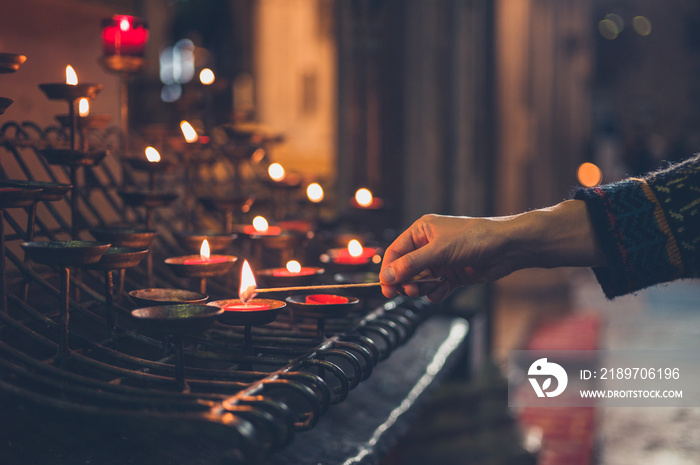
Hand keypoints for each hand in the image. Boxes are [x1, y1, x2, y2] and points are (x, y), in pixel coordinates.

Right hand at [379, 200, 605, 301]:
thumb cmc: (475, 238)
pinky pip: (435, 288)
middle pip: (406, 269)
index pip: (396, 252)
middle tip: (409, 291)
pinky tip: (442, 291)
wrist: (507, 248)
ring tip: (430, 288)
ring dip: (421, 288)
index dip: (389, 270)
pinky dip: (436, 293)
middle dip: (406, 282)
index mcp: (422, 231)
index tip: (386, 287)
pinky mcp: (452, 275)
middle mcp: (429, 245)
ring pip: (420, 281)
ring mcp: (441, 261)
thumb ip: (411, 265)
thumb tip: (388, 277)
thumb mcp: (439, 250)